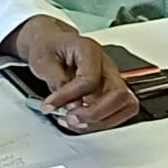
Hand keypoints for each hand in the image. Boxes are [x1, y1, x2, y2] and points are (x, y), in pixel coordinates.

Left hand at [8, 16, 139, 132]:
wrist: (53, 44)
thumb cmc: (50, 47)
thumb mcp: (43, 61)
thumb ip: (57, 81)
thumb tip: (69, 103)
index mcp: (89, 50)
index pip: (90, 79)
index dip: (70, 96)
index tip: (51, 105)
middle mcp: (106, 64)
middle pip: (118, 94)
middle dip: (94, 113)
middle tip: (70, 118)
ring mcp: (111, 78)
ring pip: (125, 105)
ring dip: (100, 121)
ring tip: (75, 122)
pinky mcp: (110, 92)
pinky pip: (117, 112)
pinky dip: (101, 122)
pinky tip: (81, 123)